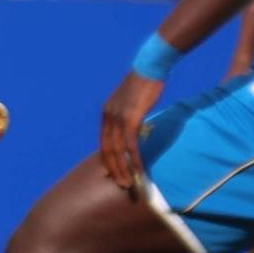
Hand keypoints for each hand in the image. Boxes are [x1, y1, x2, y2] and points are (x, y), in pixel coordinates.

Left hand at [98, 71, 163, 195]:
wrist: (150, 67)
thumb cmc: (144, 85)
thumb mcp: (131, 103)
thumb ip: (129, 118)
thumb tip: (134, 132)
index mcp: (106, 114)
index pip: (103, 142)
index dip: (107, 160)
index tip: (113, 173)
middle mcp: (108, 116)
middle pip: (106, 149)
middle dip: (113, 169)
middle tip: (121, 185)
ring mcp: (118, 117)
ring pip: (117, 150)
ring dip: (122, 168)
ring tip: (128, 183)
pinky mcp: (131, 118)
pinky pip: (130, 143)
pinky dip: (133, 158)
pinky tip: (139, 169)